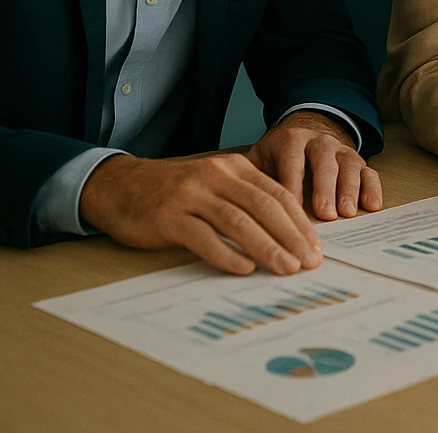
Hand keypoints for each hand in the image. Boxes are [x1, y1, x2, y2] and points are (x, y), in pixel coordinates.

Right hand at [79, 152, 322, 275]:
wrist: (120, 186)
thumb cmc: (175, 193)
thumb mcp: (215, 186)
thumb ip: (245, 201)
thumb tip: (287, 235)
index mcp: (233, 168)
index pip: (277, 195)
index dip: (299, 222)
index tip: (316, 248)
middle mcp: (215, 176)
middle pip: (263, 207)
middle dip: (291, 236)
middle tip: (309, 262)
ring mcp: (191, 195)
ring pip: (238, 222)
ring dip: (266, 248)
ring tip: (286, 268)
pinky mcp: (168, 216)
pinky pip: (203, 237)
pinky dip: (226, 254)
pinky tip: (243, 270)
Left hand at [246, 110, 382, 220]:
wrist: (306, 130)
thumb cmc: (279, 154)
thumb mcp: (260, 157)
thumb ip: (250, 176)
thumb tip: (236, 203)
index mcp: (290, 140)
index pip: (291, 163)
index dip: (293, 186)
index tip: (290, 212)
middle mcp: (319, 141)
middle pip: (324, 163)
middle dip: (325, 189)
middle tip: (326, 214)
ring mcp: (341, 149)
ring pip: (349, 166)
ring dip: (350, 189)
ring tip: (347, 212)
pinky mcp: (358, 159)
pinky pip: (369, 170)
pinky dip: (372, 187)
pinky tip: (372, 205)